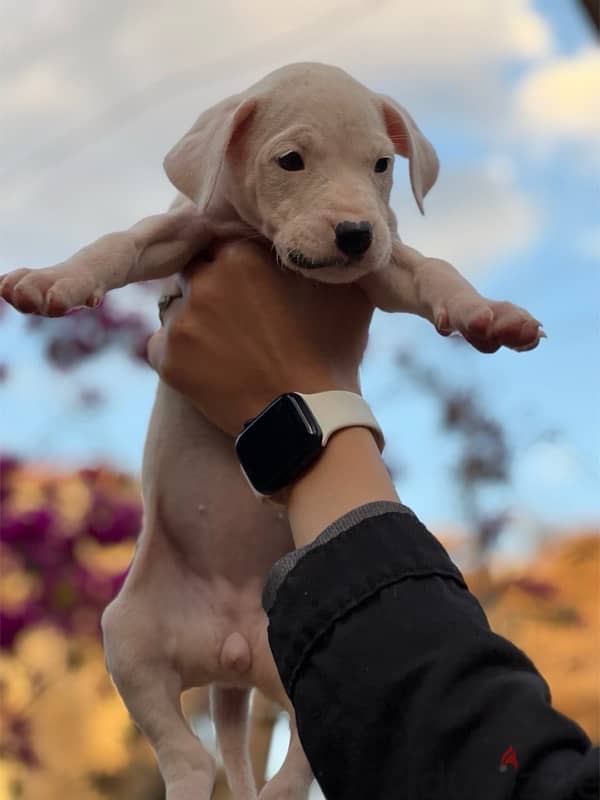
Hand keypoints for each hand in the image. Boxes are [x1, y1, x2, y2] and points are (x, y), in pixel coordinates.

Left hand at [147, 240, 372, 435]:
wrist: (308, 419)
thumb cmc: (331, 354)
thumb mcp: (345, 292)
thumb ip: (322, 258)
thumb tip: (321, 239)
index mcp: (241, 254)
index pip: (221, 239)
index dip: (234, 259)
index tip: (247, 278)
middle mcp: (204, 280)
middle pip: (194, 269)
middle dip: (211, 284)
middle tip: (236, 312)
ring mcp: (181, 321)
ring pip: (176, 307)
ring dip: (194, 319)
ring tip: (226, 345)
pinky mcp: (167, 359)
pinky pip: (161, 344)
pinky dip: (179, 353)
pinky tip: (209, 367)